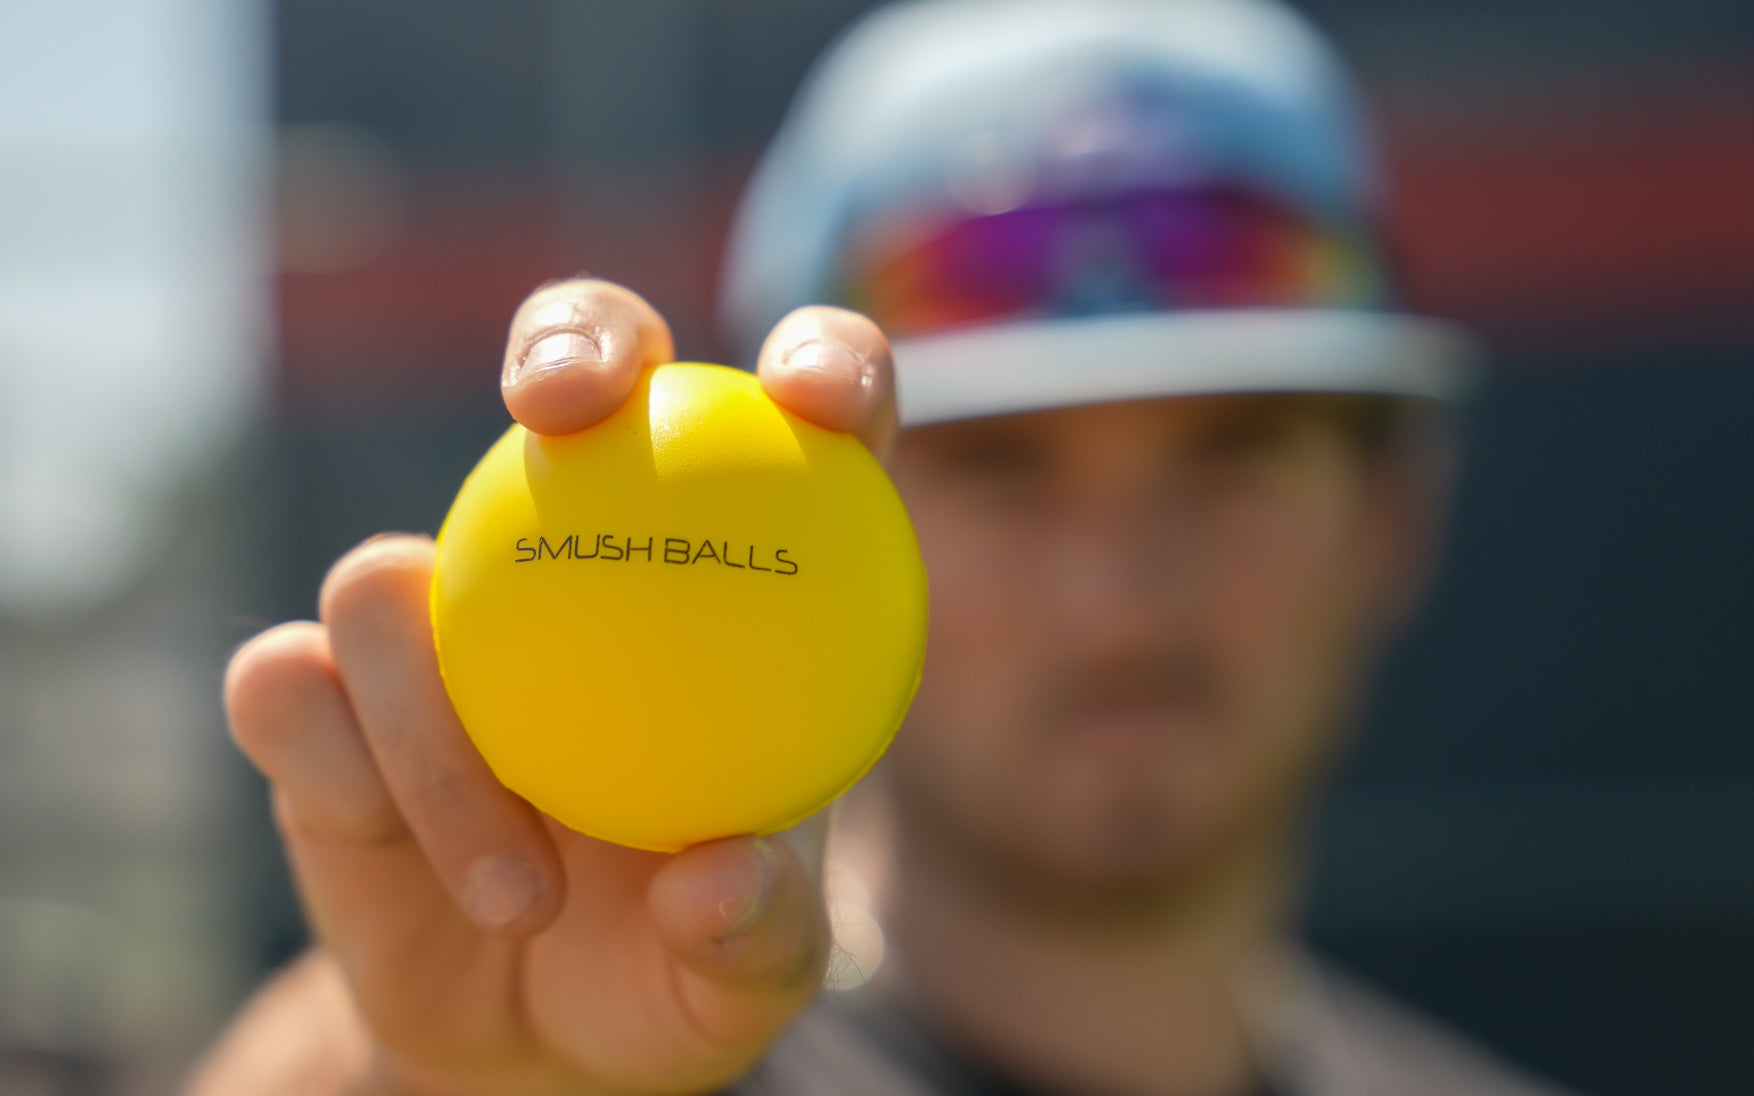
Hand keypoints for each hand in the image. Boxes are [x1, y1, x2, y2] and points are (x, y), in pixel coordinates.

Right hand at [198, 280, 896, 1094]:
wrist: (524, 1034)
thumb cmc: (672, 967)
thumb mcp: (748, 974)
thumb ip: (760, 928)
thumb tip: (718, 879)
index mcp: (731, 572)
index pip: (799, 417)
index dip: (824, 360)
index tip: (820, 405)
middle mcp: (582, 547)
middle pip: (577, 365)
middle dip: (568, 334)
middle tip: (561, 406)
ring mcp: (439, 610)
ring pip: (388, 578)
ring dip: (440, 740)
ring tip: (522, 895)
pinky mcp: (317, 692)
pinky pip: (288, 682)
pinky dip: (338, 761)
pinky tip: (380, 838)